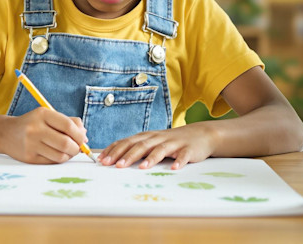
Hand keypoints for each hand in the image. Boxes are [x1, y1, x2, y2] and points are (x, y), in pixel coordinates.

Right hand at [0, 108, 87, 163]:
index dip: (79, 134)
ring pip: (60, 155)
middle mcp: (35, 129)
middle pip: (65, 143)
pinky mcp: (29, 158)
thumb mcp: (48, 116)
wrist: (5, 133)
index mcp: (42, 114)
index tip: (83, 139)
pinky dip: (59, 160)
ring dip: (69, 155)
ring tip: (67, 151)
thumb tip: (85, 136)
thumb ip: (69, 122)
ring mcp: (31, 144)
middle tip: (77, 148)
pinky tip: (57, 154)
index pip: (68, 125)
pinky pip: (51, 162)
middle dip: (76, 148)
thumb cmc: (33, 124)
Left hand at [98, 126, 215, 169]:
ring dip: (151, 158)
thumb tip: (113, 159)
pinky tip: (174, 168)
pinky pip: (183, 156)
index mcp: (147, 137)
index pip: (127, 142)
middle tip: (115, 165)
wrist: (200, 134)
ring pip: (160, 149)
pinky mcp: (188, 149)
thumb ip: (136, 149)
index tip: (102, 160)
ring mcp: (174, 143)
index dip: (115, 150)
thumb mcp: (152, 143)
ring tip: (142, 167)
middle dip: (127, 155)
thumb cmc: (171, 142)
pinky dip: (178, 161)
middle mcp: (158, 138)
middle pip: (141, 145)